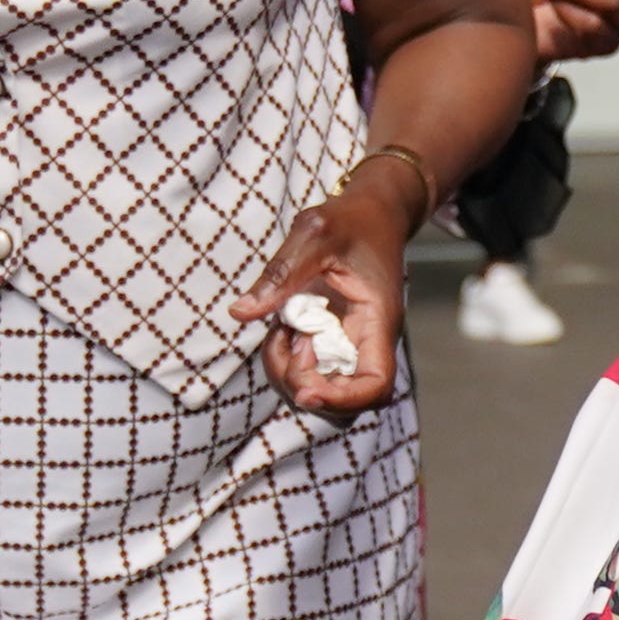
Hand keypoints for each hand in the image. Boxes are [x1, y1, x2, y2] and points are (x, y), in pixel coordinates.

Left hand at [239, 184, 412, 422]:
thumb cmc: (350, 220)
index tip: (305, 390)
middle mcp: (368, 344)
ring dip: (290, 376)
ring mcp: (350, 347)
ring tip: (283, 332)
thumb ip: (280, 272)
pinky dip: (286, 362)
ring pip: (323, 393)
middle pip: (347, 404)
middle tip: (289, 341)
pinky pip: (310, 373)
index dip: (341, 400)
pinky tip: (282, 330)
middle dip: (305, 388)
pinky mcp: (332, 345)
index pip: (375, 386)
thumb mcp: (314, 233)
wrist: (372, 215)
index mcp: (377, 322)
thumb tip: (242, 313)